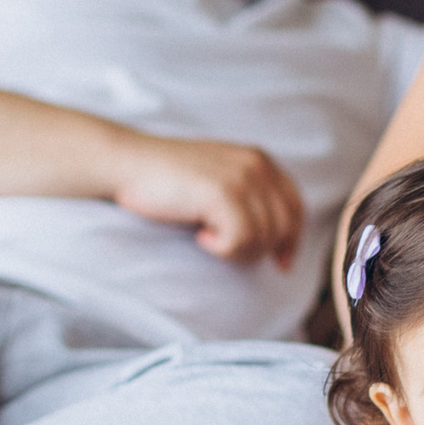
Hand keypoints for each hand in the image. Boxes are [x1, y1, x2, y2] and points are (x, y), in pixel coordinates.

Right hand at [112, 134, 303, 267]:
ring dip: (236, 251)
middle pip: (284, 228)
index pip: (296, 208)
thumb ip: (249, 198)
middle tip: (227, 251)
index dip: (291, 241)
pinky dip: (221, 248)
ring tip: (208, 239)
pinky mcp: (222, 192)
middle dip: (259, 250)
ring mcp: (241, 177)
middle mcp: (257, 165)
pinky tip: (199, 236)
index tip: (280, 264)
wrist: (127, 163)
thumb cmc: (167, 180)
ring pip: (263, 238)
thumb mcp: (219, 179)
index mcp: (260, 160)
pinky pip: (240, 241)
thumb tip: (278, 244)